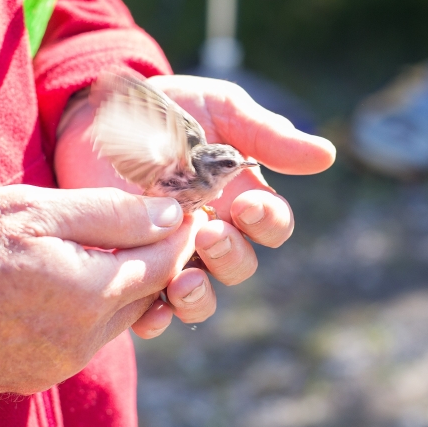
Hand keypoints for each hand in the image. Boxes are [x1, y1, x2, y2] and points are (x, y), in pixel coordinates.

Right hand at [0, 184, 204, 393]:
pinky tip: (81, 278)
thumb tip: (171, 216)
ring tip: (120, 244)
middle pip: (146, 293)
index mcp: (87, 295)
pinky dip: (97, 306)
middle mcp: (82, 340)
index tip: (190, 210)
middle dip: (159, 257)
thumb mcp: (37, 210)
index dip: (181, 234)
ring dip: (128, 282)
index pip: (163, 263)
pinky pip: (89, 337)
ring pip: (120, 317)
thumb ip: (111, 214)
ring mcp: (59, 362)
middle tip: (161, 222)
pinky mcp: (39, 373)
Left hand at [54, 74, 334, 331]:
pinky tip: (152, 313)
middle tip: (209, 232)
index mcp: (240, 197)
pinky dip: (155, 317)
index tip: (249, 205)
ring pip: (201, 294)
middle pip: (240, 265)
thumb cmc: (168, 109)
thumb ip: (266, 135)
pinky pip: (149, 305)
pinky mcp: (131, 263)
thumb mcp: (220, 110)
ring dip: (200, 296)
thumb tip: (326, 155)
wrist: (101, 116)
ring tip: (185, 282)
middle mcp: (211, 231)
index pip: (273, 225)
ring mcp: (171, 251)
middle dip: (231, 255)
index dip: (269, 223)